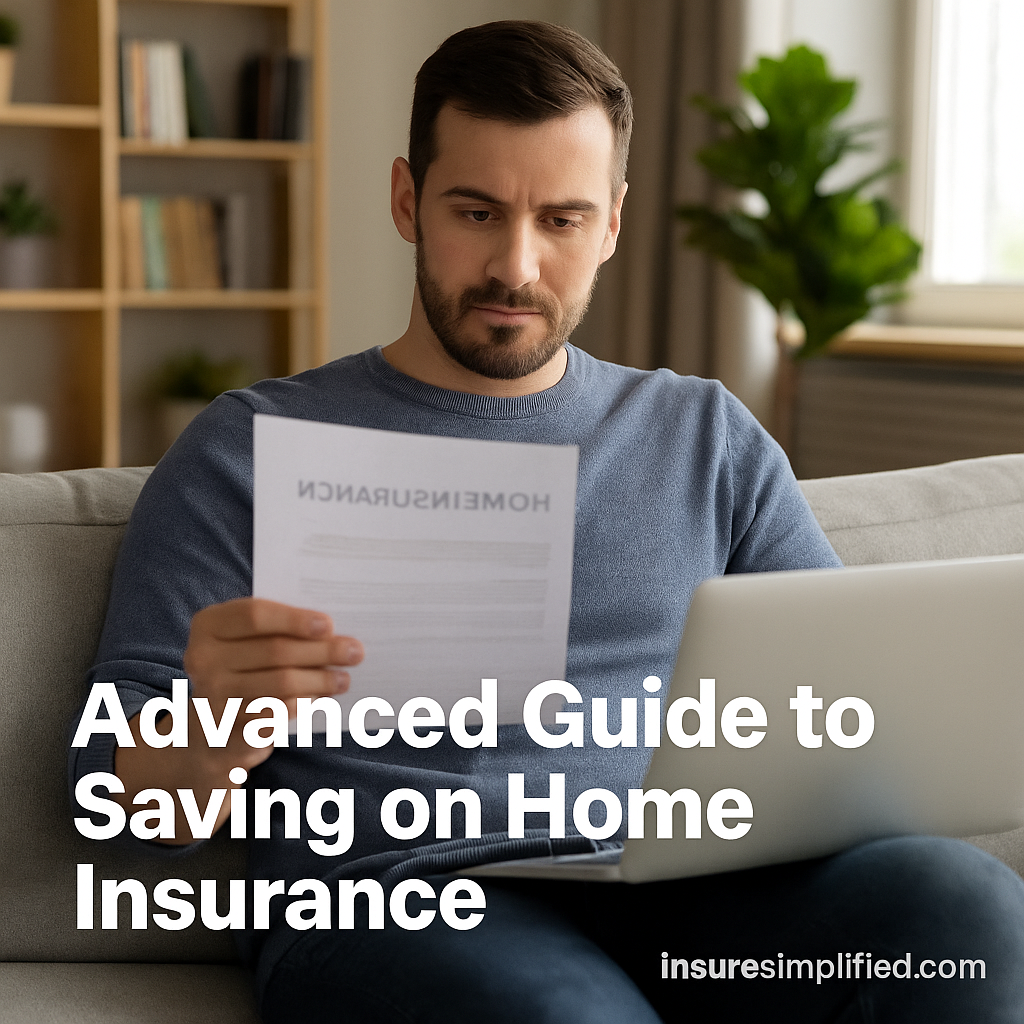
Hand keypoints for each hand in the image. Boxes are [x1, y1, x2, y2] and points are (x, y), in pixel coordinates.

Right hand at [182, 596, 363, 768]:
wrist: (209, 728)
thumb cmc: (241, 669)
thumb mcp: (248, 642)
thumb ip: (279, 630)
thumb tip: (333, 632)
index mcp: (208, 625)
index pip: (254, 615)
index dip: (294, 619)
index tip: (329, 625)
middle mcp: (203, 660)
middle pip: (275, 650)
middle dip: (321, 651)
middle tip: (355, 652)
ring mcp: (213, 697)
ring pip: (281, 683)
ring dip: (320, 680)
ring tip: (344, 678)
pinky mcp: (228, 729)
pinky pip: (278, 712)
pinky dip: (305, 703)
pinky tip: (321, 698)